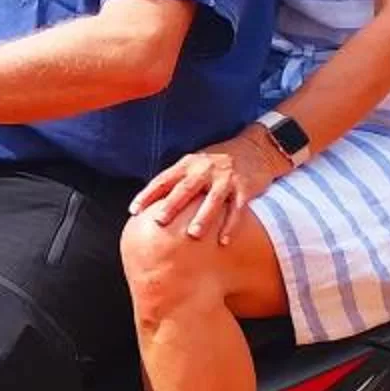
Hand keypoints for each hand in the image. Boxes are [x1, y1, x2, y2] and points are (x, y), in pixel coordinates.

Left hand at [131, 125, 290, 240]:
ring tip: (193, 235)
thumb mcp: (195, 163)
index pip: (163, 180)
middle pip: (186, 188)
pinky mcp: (244, 188)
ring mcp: (226, 178)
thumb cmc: (217, 160)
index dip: (148, 194)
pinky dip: (230, 226)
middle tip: (160, 222)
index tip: (134, 211)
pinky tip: (223, 241)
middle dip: (172, 205)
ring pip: (213, 200)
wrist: (256, 148)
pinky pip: (237, 209)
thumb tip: (151, 202)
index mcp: (188, 164)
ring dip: (203, 217)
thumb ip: (177, 179)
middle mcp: (205, 170)